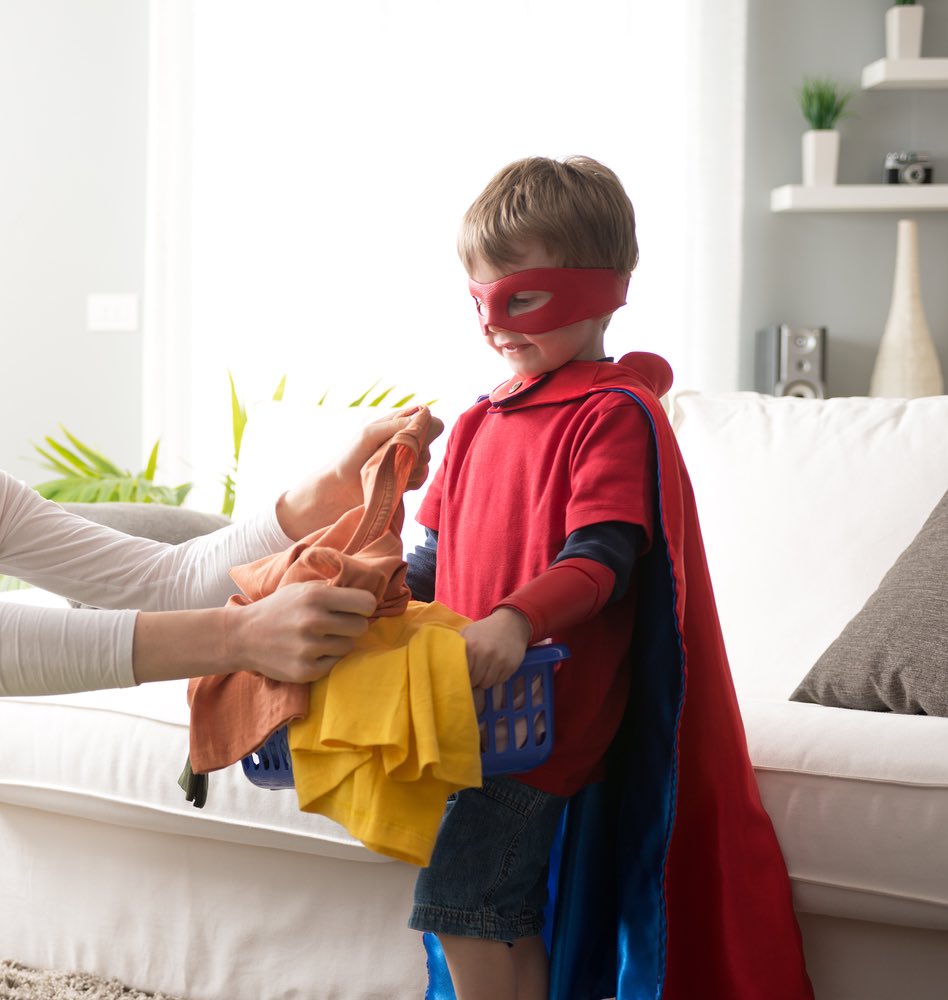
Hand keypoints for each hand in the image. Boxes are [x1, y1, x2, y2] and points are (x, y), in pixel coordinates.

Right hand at [226, 581, 375, 682]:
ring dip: (340, 642)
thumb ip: (334, 590)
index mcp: (316, 596)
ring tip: (320, 637)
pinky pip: (336, 664)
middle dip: (353, 624)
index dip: (364, 606)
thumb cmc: (280, 608)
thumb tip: (369, 594)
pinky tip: (312, 651)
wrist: (243, 636)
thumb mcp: (303, 588)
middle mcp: (313, 621)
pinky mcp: (306, 671)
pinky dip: (328, 658)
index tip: (355, 608)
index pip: (367, 603)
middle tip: (337, 624)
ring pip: (349, 646)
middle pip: (362, 627)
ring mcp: (309, 648)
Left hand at [276, 405, 444, 539]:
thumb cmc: (351, 457)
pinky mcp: (407, 480)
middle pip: (430, 441)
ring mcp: (407, 461)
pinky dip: (409, 481)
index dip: (425, 427)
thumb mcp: (370, 434)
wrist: (340, 491)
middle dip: (415, 449)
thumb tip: (423, 419)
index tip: (412, 436)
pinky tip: (393, 483)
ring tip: (388, 471)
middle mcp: (404, 440)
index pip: (427, 419)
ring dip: (410, 467)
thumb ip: (396, 424)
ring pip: (427, 461)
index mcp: (396, 423)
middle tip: (393, 455)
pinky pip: (421, 479)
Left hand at [461, 607, 531, 689]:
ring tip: (484, 670)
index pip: (461, 672)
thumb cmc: (485, 630)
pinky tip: (495, 668)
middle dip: (472, 679)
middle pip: (474, 681)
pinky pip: (499, 681)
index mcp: (471, 646)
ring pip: (486, 684)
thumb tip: (442, 664)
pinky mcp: (511, 665)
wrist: (511, 622)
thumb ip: (456, 648)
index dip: (461, 675)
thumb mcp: (468, 633)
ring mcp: (500, 661)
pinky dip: (496, 678)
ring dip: (484, 680)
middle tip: (473, 673)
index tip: (461, 674)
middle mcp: (486, 654)